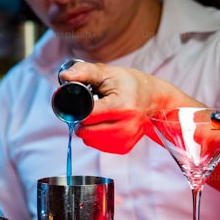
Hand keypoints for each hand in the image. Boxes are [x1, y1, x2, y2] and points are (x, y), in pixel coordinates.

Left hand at [58, 62, 202, 154]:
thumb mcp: (109, 73)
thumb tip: (65, 76)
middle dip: (82, 119)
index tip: (78, 102)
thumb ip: (85, 72)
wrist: (154, 100)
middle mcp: (126, 125)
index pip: (87, 115)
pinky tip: (105, 124)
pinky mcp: (125, 147)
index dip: (77, 109)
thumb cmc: (130, 84)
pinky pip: (99, 145)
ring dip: (88, 129)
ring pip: (90, 140)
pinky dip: (96, 136)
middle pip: (87, 130)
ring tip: (99, 115)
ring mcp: (126, 139)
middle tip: (89, 108)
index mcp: (122, 106)